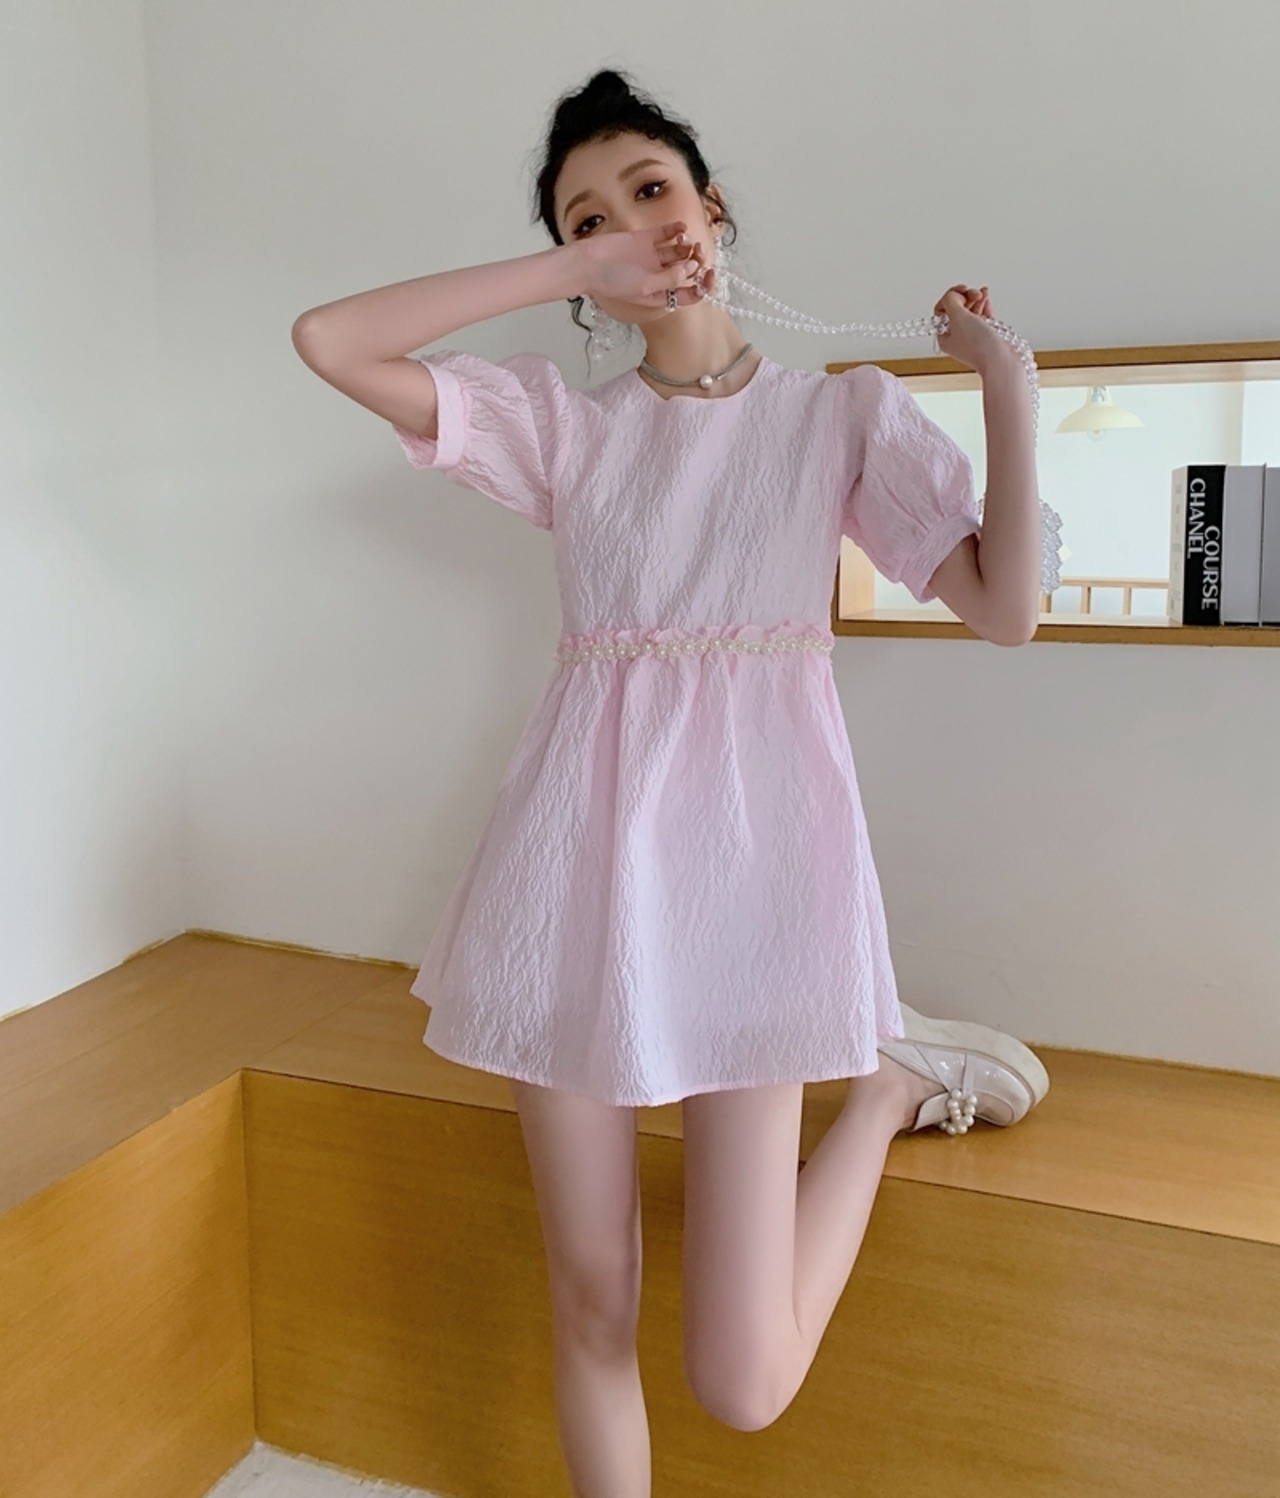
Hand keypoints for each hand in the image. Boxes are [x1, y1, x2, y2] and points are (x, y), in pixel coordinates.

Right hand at [574, 220, 710, 309]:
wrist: (588, 263)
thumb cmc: (612, 281)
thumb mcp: (644, 287)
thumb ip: (670, 280)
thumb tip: (691, 269)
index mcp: (661, 295)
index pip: (689, 294)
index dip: (703, 287)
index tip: (709, 276)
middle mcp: (660, 277)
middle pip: (688, 271)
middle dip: (696, 263)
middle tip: (695, 254)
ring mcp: (654, 257)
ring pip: (680, 252)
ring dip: (688, 246)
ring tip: (684, 241)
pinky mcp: (646, 239)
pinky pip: (668, 233)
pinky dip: (677, 229)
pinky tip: (680, 228)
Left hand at [933, 284, 1008, 372]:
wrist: (1002, 360)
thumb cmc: (979, 345)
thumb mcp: (958, 317)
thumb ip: (951, 301)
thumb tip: (954, 295)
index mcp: (945, 336)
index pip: (941, 310)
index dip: (951, 297)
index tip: (962, 291)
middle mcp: (957, 337)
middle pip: (956, 309)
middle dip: (966, 297)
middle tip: (975, 293)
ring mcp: (973, 336)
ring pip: (971, 311)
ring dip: (976, 298)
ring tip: (983, 292)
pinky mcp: (987, 335)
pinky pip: (983, 315)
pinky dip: (984, 305)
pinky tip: (987, 297)